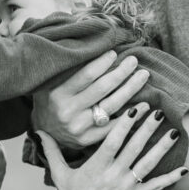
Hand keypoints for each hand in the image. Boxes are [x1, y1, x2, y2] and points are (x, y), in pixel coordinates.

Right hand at [32, 50, 149, 148]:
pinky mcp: (87, 140)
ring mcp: (78, 128)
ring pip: (111, 106)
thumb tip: (96, 48)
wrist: (43, 132)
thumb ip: (70, 70)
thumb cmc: (51, 101)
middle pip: (102, 89)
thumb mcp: (52, 84)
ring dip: (131, 89)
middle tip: (134, 61)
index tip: (115, 53)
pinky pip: (113, 128)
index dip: (103, 63)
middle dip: (121, 73)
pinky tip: (144, 106)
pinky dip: (131, 116)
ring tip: (143, 76)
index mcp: (58, 94)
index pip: (86, 75)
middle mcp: (68, 112)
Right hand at [38, 104, 185, 189]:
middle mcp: (114, 175)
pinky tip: (185, 168)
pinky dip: (171, 178)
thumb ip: (51, 151)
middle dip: (147, 129)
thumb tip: (38, 132)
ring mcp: (127, 187)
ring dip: (162, 148)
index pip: (113, 140)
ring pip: (148, 164)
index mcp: (97, 166)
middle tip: (159, 111)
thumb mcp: (59, 175)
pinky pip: (156, 187)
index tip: (135, 108)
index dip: (125, 124)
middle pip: (134, 148)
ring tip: (174, 131)